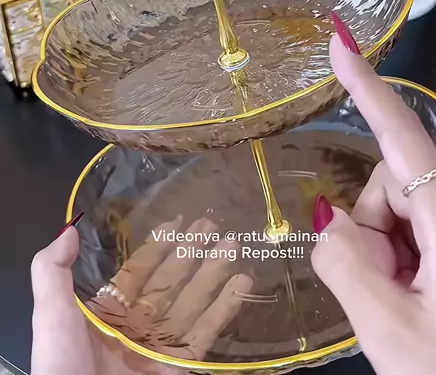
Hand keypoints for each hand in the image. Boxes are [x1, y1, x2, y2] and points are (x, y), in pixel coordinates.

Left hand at [31, 217, 252, 374]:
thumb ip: (53, 271)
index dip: (157, 246)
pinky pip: (205, 335)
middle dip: (191, 253)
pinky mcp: (178, 366)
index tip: (177, 221)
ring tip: (233, 244)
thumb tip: (69, 229)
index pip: (138, 272)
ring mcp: (159, 347)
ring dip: (213, 273)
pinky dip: (224, 309)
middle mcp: (136, 326)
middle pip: (170, 282)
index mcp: (106, 313)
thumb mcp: (49, 314)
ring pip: (192, 303)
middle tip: (211, 225)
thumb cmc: (61, 364)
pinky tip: (240, 284)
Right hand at [311, 27, 435, 374]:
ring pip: (394, 214)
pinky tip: (413, 305)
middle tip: (384, 298)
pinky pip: (409, 236)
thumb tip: (326, 221)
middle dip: (370, 231)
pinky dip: (395, 264)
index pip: (402, 137)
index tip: (341, 43)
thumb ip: (345, 266)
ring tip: (403, 308)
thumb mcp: (389, 331)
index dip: (369, 87)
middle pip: (388, 187)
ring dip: (382, 255)